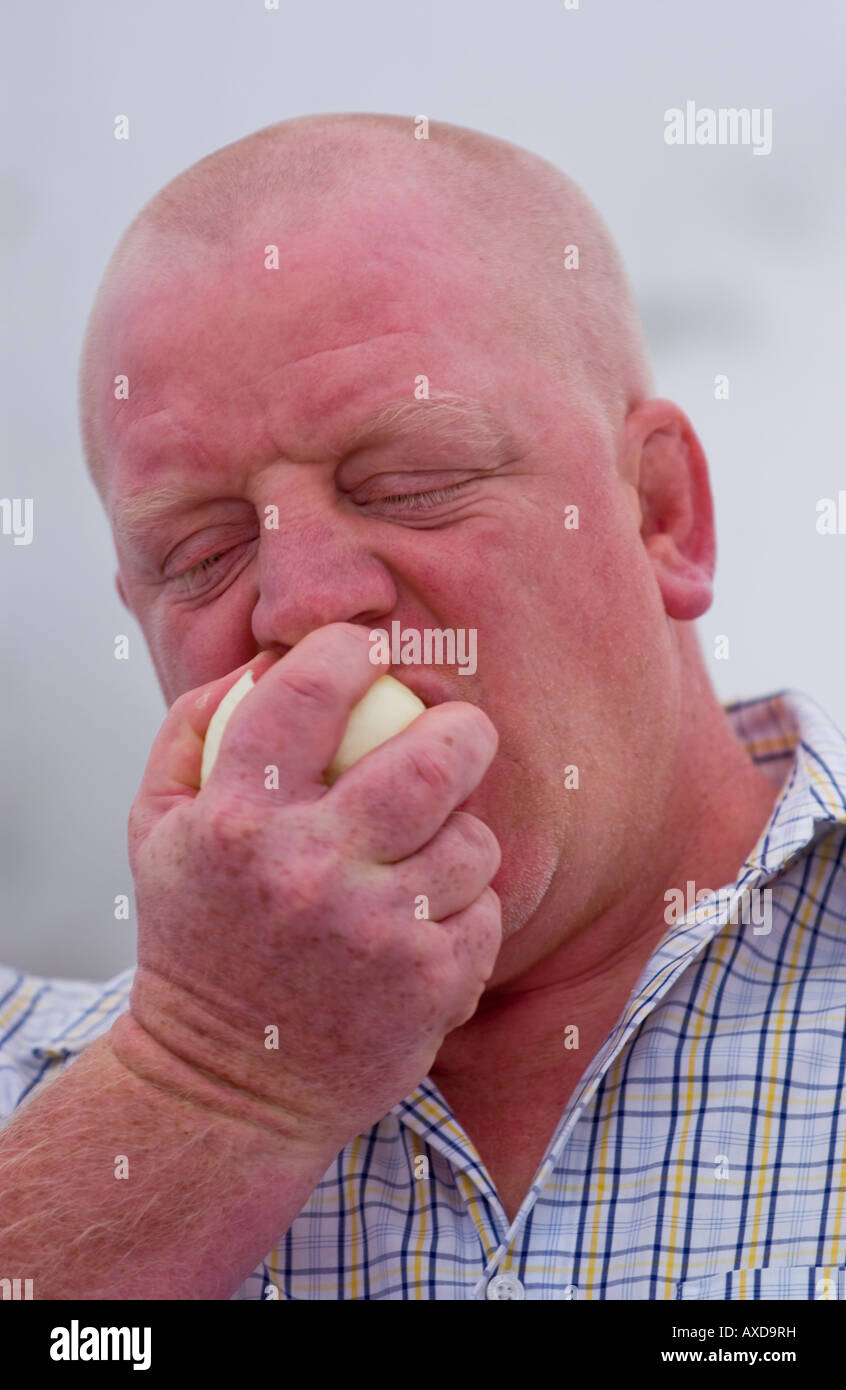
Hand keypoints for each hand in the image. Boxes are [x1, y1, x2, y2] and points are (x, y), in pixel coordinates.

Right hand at [124, 623, 502, 1155]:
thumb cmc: (198, 940)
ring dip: (462, 837)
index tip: (371, 653)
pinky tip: (425, 925)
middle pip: (434, 757)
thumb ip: (192, 731)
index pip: (312, 689)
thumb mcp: (157, 830)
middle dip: (463, 729)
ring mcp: (376, 929)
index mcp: (237, 818)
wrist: (223, 1087)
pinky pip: (486, 910)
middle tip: (461, 734)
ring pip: (476, 839)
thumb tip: (262, 661)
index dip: (353, 649)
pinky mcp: (429, 984)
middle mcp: (308, 867)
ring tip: (429, 855)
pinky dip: (466, 910)